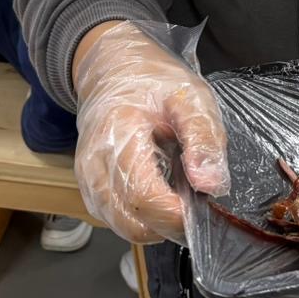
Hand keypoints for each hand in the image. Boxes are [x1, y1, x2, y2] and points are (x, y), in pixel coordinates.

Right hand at [73, 22, 229, 243]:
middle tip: (196, 202)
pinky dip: (142, 219)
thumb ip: (204, 139)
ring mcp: (86, 180)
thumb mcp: (191, 97)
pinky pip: (116, 219)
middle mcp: (93, 164)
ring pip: (122, 227)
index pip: (142, 196)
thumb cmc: (153, 83)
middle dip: (170, 224)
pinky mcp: (88, 189)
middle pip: (130, 222)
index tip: (202, 206)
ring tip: (178, 194)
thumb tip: (211, 185)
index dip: (175, 213)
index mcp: (117, 134)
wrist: (112, 70)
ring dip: (156, 224)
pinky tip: (160, 195)